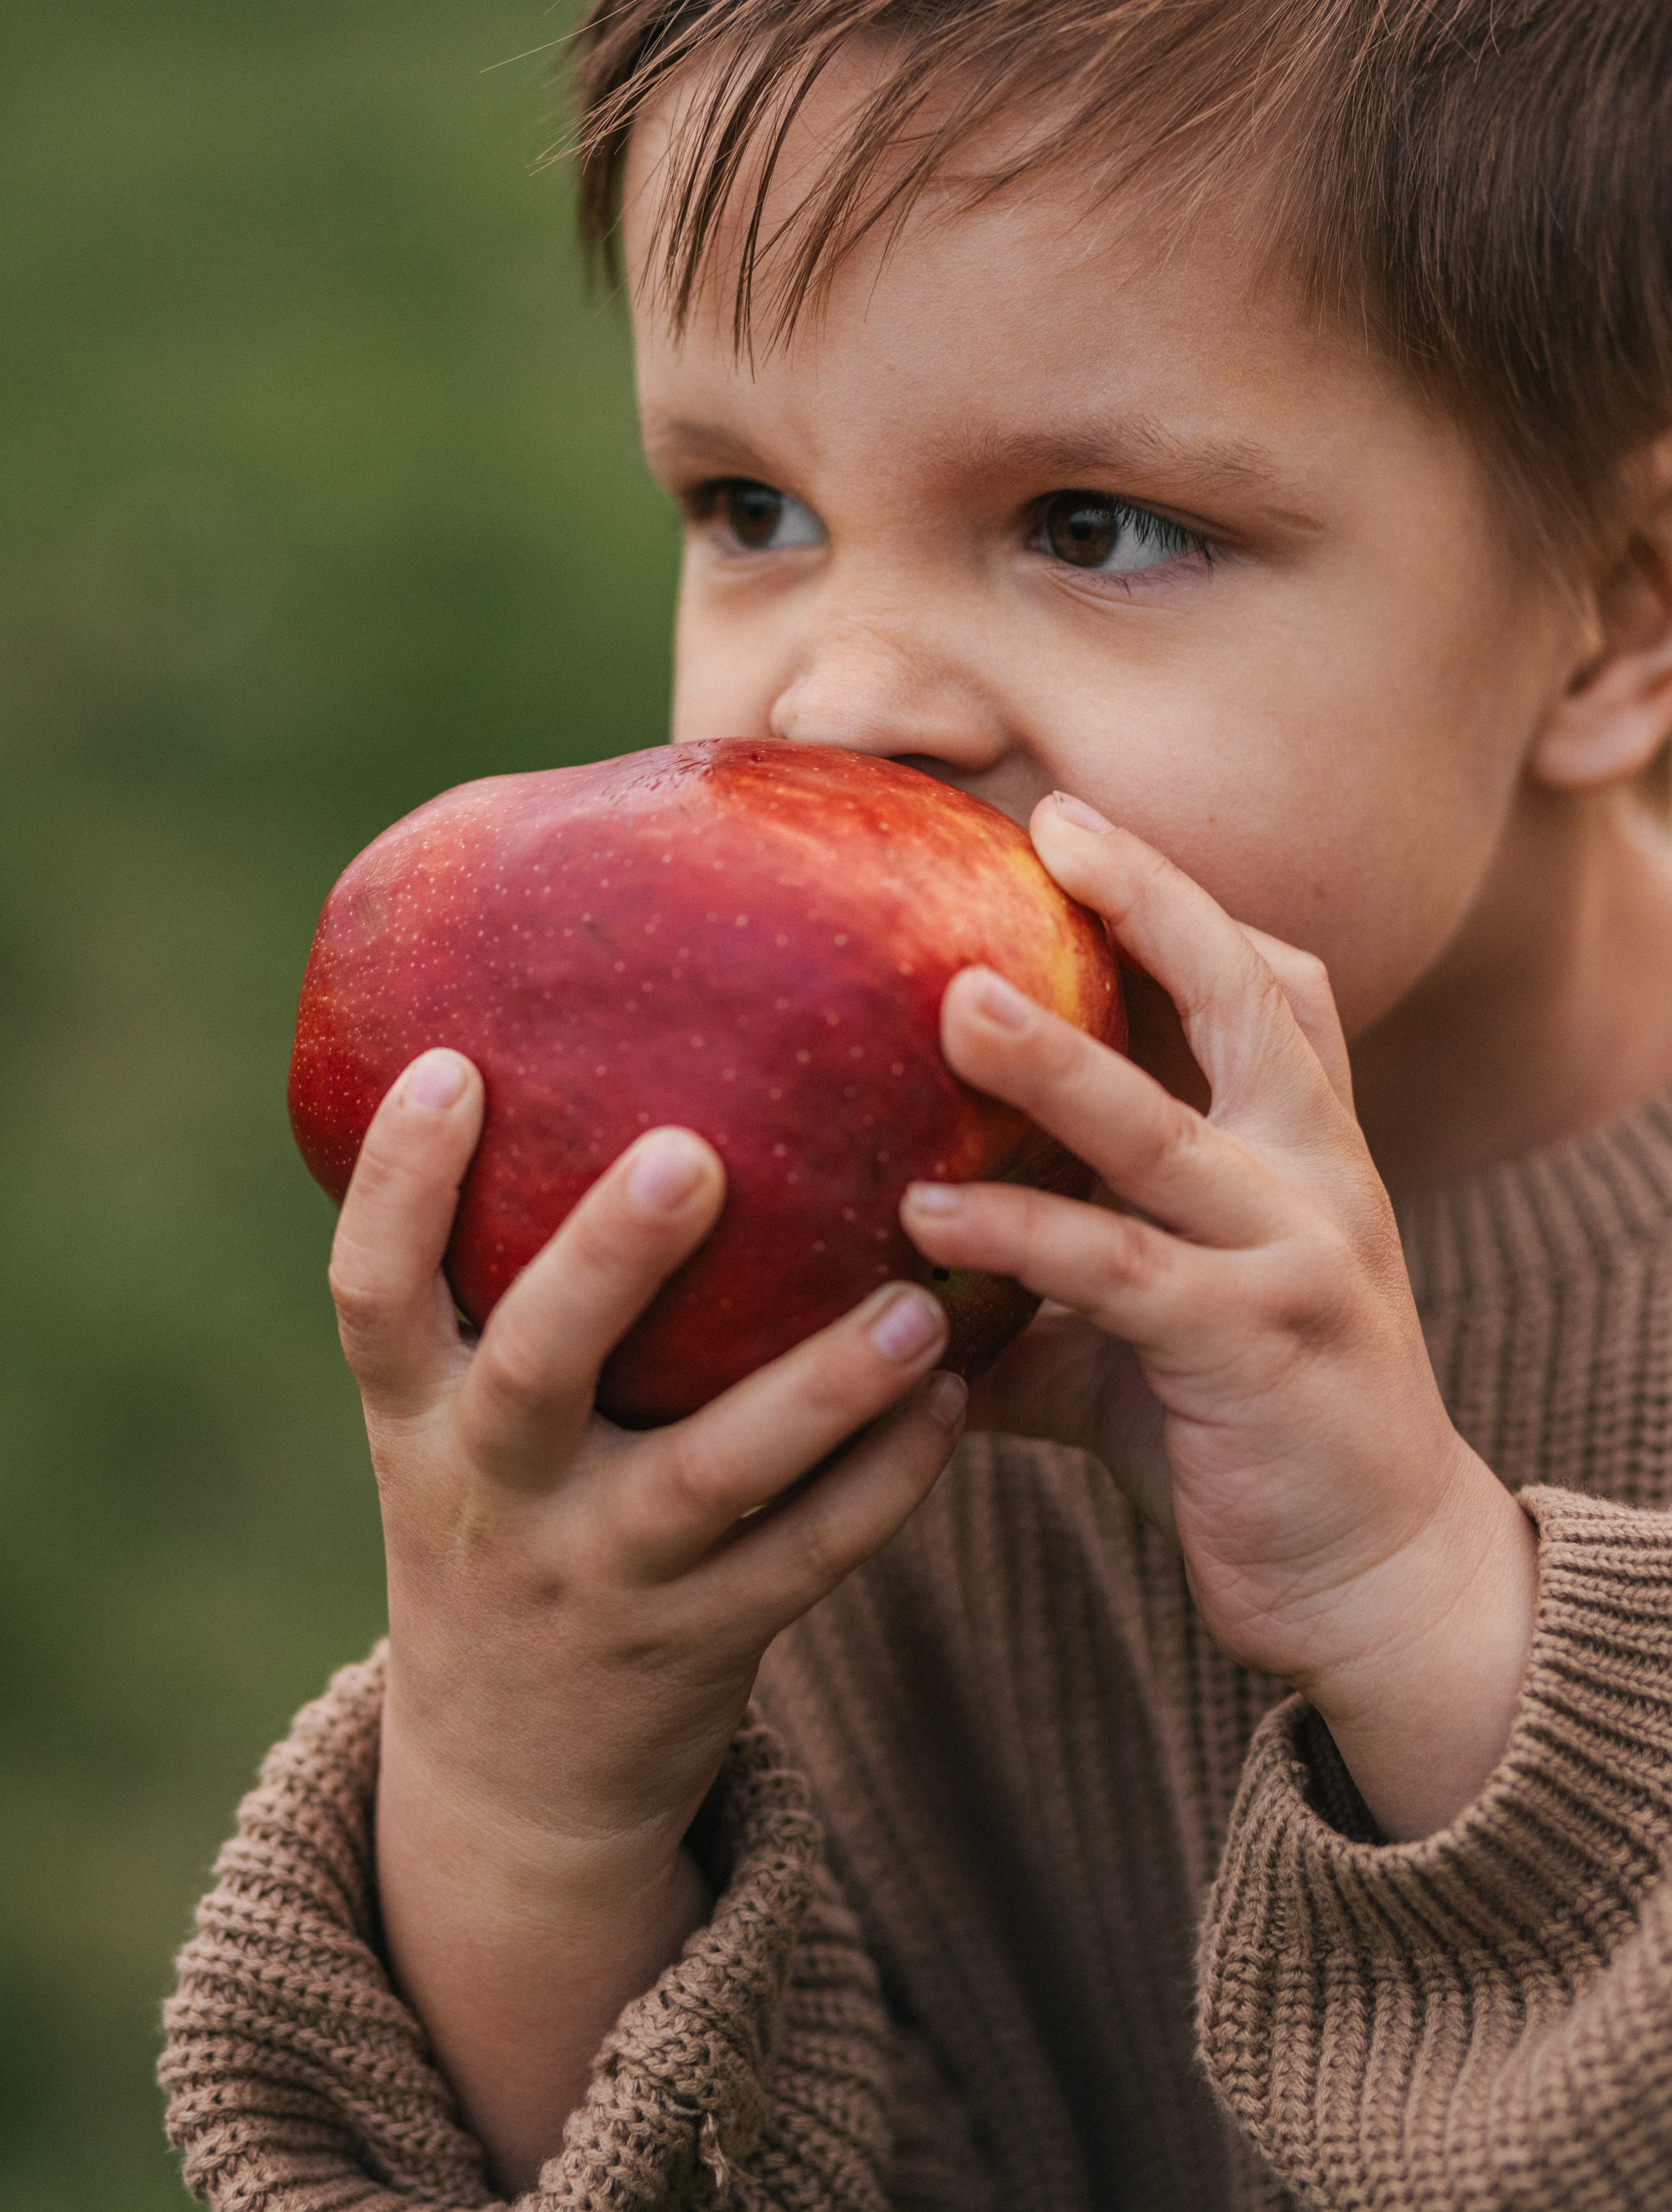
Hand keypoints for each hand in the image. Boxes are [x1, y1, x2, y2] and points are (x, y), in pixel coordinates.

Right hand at [328, 1050, 963, 2187]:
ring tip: (919, 1305)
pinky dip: (887, 1482)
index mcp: (418, 1420)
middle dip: (607, 1262)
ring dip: (820, 1387)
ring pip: (712, 1478)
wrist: (509, 1781)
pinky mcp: (703, 1645)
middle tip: (692, 1152)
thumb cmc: (502, 1524)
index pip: (372, 1293)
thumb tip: (564, 1064)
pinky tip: (958, 1395)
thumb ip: (493, 1293)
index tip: (453, 1064)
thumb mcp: (451, 1427)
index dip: (400, 1183)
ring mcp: (601, 1577)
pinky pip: (809, 1559)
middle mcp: (495, 1494)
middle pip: (538, 1369)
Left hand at [900, 795, 1537, 1841]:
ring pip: (1165, 1127)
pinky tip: (925, 1220)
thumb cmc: (1247, 1429)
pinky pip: (1120, 1271)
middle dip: (1152, 902)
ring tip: (952, 1005)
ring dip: (1056, 1062)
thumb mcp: (1159, 1320)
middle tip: (1048, 825)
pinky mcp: (1254, 1347)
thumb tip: (891, 1257)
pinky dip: (1022, 1237)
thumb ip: (1047, 1271)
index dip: (1180, 896)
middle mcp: (1317, 1174)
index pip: (1272, 981)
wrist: (1378, 1577)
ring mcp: (1296, 1254)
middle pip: (1246, 997)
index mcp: (1305, 1146)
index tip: (1073, 824)